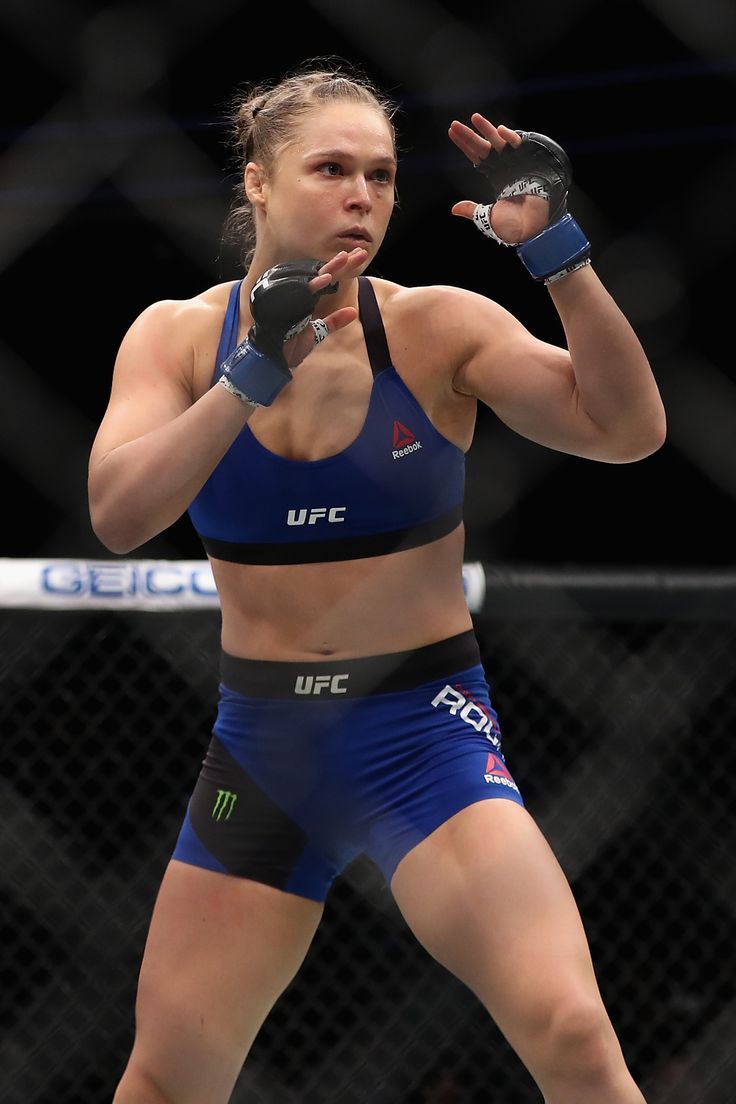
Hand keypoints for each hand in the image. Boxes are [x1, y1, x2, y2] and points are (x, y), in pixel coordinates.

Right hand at [283, 247, 367, 366]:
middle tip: (361, 252)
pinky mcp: (284, 303)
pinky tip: (326, 278)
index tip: (359, 257)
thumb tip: (354, 311)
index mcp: (307, 297)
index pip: (327, 279)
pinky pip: (300, 292)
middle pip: (323, 273)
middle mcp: (300, 294)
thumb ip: (334, 321)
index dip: (343, 269)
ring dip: (329, 268)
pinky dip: (312, 285)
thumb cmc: (291, 345)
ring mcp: (292, 297)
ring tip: (346, 257)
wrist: (274, 359)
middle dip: (342, 263)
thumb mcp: (318, 333)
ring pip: (313, 278)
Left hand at [448, 115, 549, 243]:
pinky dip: (509, 136)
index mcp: (493, 175)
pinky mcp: (529, 159)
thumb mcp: (487, 218)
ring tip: (474, 118)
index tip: (451, 132)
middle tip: (454, 125)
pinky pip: (518, 144)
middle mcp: (502, 165)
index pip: (475, 156)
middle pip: (482, 146)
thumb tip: (455, 209)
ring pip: (498, 141)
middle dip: (468, 135)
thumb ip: (472, 210)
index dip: (464, 145)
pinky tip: (500, 131)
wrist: (532, 228)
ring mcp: (515, 160)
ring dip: (486, 129)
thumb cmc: (512, 225)